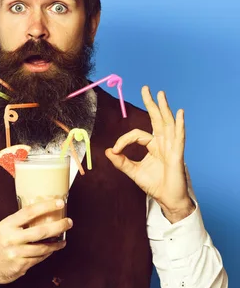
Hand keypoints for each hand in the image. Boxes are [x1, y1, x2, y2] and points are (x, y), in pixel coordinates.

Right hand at [0, 199, 71, 287]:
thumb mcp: (2, 228)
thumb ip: (19, 223)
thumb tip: (41, 215)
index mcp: (7, 225)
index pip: (30, 212)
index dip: (47, 206)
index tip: (60, 203)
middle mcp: (12, 239)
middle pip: (41, 231)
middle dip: (59, 226)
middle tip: (69, 222)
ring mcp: (16, 254)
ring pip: (43, 248)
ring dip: (56, 244)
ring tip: (62, 240)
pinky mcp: (20, 266)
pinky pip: (39, 259)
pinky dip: (47, 254)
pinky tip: (51, 250)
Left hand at [105, 86, 194, 222]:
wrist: (168, 200)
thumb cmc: (155, 185)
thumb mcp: (134, 172)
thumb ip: (121, 162)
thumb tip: (109, 151)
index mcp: (154, 146)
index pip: (137, 135)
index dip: (124, 140)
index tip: (116, 150)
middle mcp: (163, 144)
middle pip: (157, 120)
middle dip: (152, 104)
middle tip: (146, 88)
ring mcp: (172, 148)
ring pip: (167, 125)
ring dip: (164, 108)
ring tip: (161, 94)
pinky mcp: (177, 156)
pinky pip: (178, 138)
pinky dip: (179, 126)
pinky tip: (179, 114)